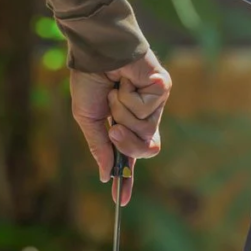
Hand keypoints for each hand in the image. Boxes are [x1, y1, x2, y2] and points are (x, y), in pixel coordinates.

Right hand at [70, 47, 170, 203]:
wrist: (95, 50)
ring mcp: (155, 104)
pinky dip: (130, 98)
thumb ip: (99, 147)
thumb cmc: (89, 80)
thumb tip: (105, 175)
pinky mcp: (162, 89)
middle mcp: (143, 117)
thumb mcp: (88, 119)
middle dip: (129, 145)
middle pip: (146, 150)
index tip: (122, 200)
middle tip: (114, 130)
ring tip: (116, 92)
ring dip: (124, 114)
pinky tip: (126, 81)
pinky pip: (147, 110)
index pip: (130, 158)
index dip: (126, 180)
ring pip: (146, 130)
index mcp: (124, 125)